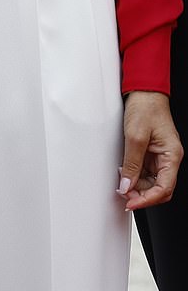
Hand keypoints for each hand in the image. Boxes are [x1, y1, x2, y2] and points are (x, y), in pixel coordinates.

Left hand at [118, 90, 182, 210]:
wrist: (143, 90)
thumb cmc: (145, 107)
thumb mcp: (135, 135)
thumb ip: (131, 163)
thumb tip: (127, 185)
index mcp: (171, 156)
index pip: (164, 188)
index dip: (148, 199)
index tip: (132, 203)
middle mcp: (167, 158)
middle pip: (158, 187)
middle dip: (141, 194)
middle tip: (123, 196)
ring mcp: (159, 155)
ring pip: (150, 180)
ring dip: (136, 185)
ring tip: (121, 185)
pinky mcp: (150, 151)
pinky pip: (144, 170)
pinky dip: (134, 175)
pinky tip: (124, 175)